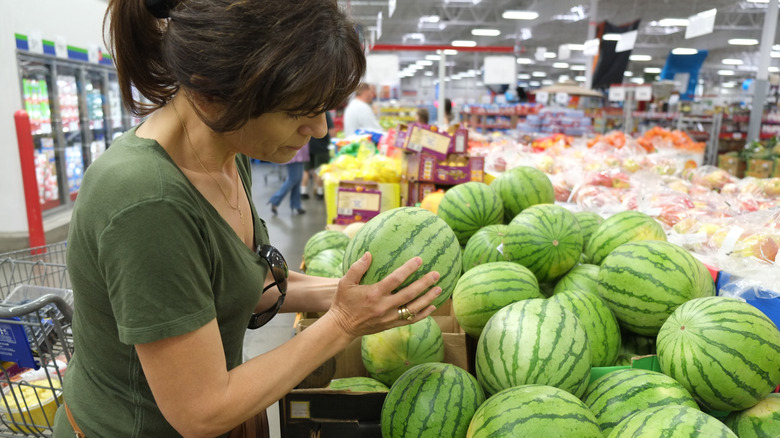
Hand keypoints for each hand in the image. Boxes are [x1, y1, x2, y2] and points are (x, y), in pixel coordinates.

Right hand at [326, 252, 441, 337]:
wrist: (341, 327)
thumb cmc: (343, 302)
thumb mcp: (345, 282)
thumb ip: (357, 268)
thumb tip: (369, 253)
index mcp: (374, 294)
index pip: (395, 279)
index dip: (408, 269)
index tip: (419, 260)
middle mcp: (384, 306)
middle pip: (409, 294)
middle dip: (424, 284)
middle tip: (436, 274)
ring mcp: (389, 317)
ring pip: (413, 308)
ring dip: (428, 299)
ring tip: (439, 289)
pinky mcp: (391, 325)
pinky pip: (410, 320)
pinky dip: (423, 314)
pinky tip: (432, 307)